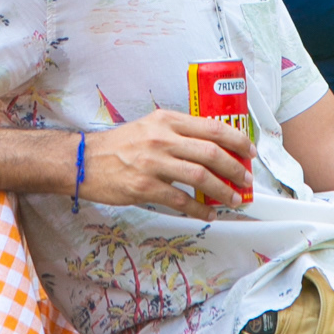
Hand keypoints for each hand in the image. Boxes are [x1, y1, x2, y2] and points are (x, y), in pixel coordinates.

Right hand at [81, 109, 255, 218]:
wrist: (83, 161)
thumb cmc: (119, 145)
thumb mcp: (150, 127)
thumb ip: (178, 132)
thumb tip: (213, 146)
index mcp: (167, 120)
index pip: (212, 127)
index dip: (236, 140)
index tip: (249, 152)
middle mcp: (162, 139)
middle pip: (211, 152)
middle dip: (235, 168)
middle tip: (246, 179)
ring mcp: (153, 163)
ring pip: (200, 177)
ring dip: (223, 191)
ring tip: (234, 199)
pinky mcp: (144, 187)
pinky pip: (181, 200)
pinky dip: (200, 209)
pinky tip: (209, 213)